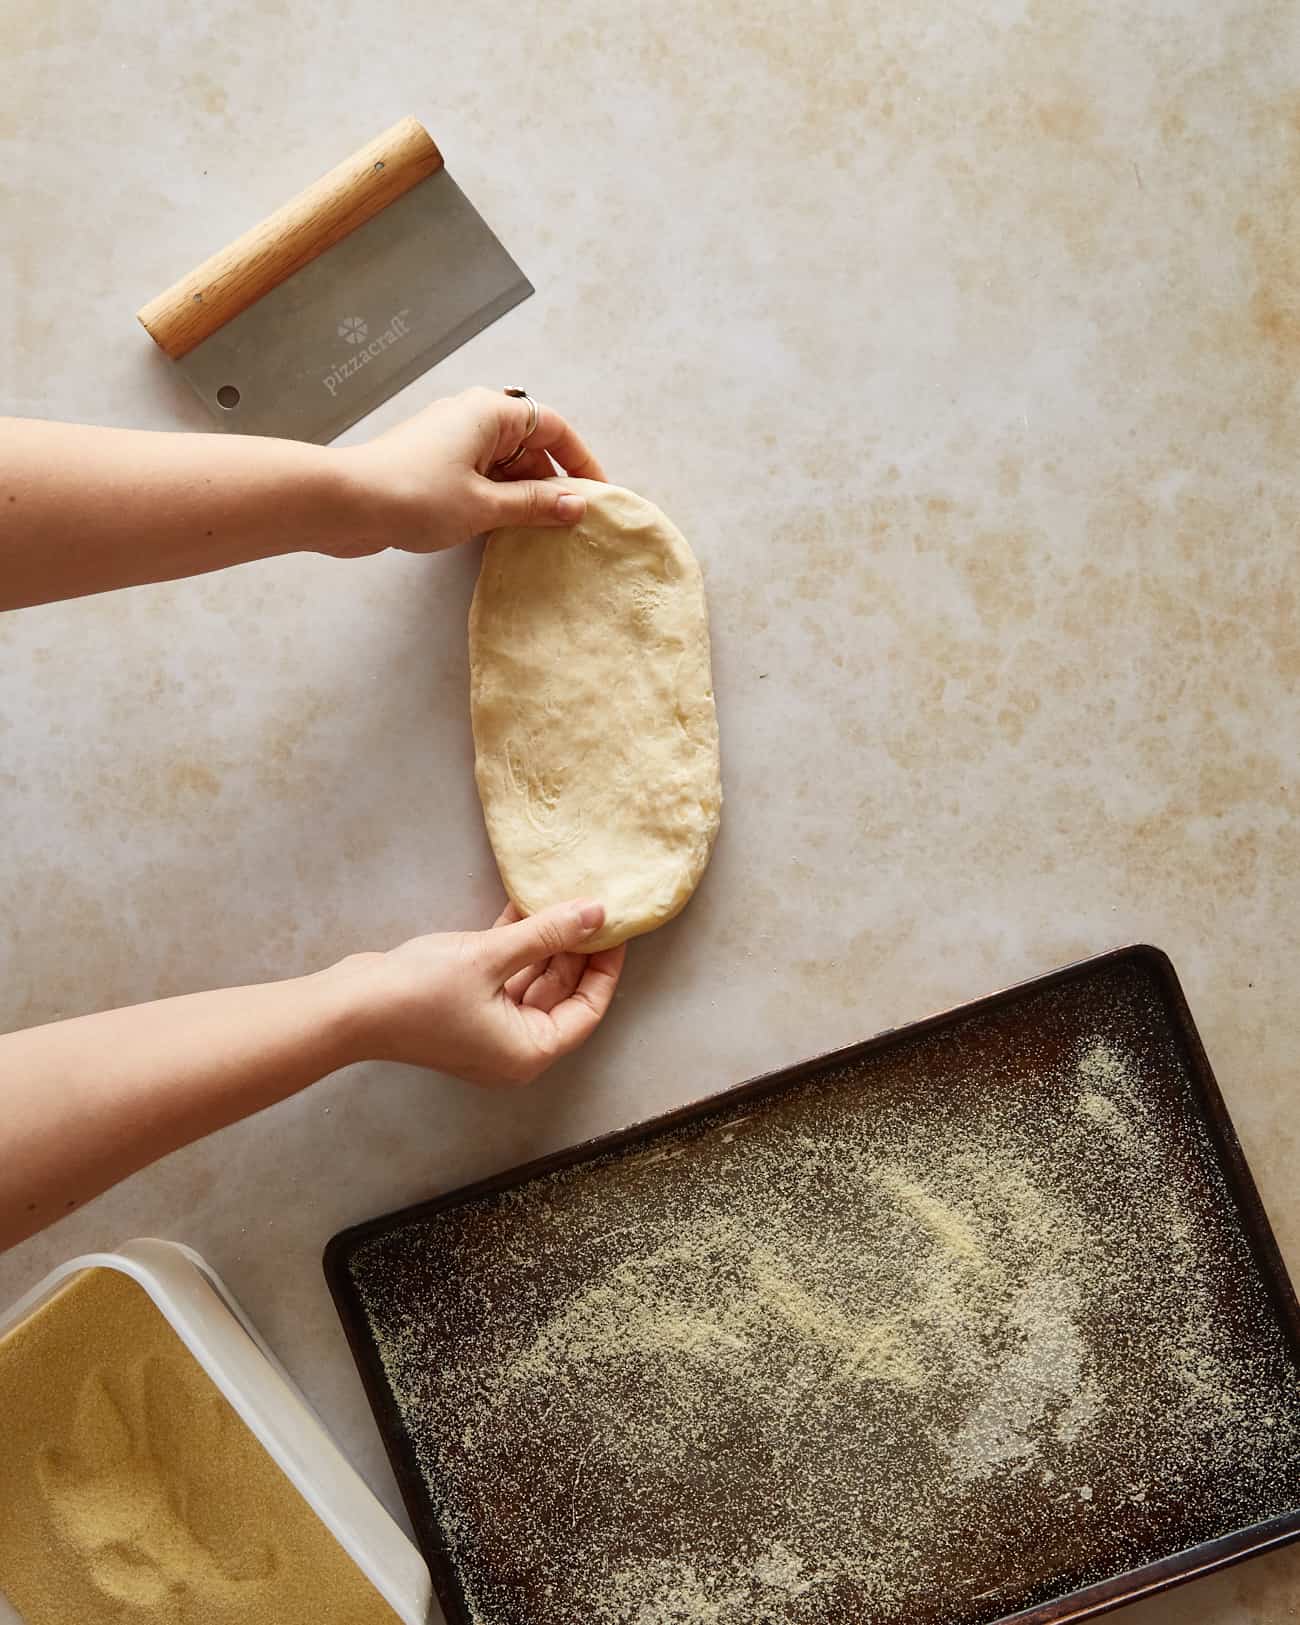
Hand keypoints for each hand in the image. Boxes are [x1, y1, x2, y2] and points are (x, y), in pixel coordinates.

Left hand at [333, 386, 606, 556]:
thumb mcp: (486, 505)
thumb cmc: (415, 495)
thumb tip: (578, 506)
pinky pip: (481, 478)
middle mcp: (473, 418)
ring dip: (524, 497)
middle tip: (571, 525)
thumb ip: (535, 504)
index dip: (581, 461)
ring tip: (541, 535)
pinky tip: (504, 533)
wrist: (344, 504)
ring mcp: (451, 441)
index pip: (554, 429)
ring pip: (505, 466)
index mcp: (492, 412)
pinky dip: (497, 501)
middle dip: (552, 484)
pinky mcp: (434, 465)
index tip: (599, 495)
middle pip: (530, 448)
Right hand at [337, 898, 625, 1084]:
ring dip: (543, 942)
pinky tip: (524, 904)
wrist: (348, 1007)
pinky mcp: (464, 1008)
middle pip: (560, 994)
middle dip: (574, 949)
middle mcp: (512, 1047)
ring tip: (560, 896)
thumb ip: (547, 934)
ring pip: (531, 981)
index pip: (587, 1010)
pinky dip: (514, 945)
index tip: (616, 928)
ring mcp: (486, 1029)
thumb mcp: (492, 957)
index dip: (605, 967)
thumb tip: (596, 913)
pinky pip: (503, 975)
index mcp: (528, 1051)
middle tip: (590, 904)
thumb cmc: (420, 993)